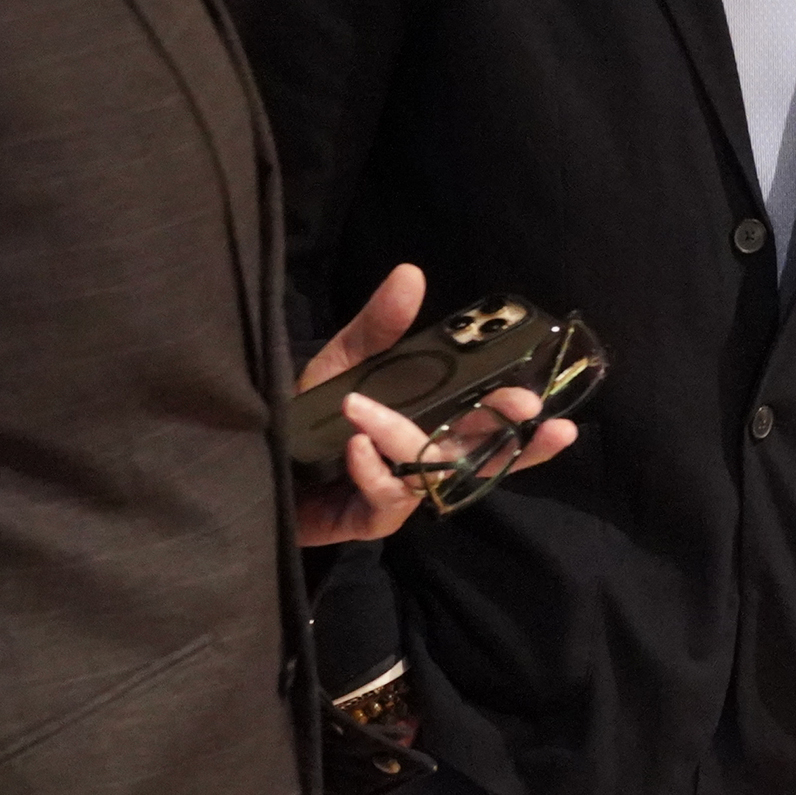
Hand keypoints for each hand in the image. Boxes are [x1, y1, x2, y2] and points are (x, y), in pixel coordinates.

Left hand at [293, 264, 577, 545]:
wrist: (255, 462)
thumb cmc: (306, 417)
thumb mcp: (343, 362)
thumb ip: (377, 327)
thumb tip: (411, 274)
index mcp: (433, 422)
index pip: (491, 423)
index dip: (521, 417)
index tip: (540, 399)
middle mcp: (427, 461)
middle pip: (487, 459)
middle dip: (513, 439)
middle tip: (525, 410)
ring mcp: (402, 493)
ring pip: (431, 475)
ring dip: (405, 440)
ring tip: (363, 412)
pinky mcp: (369, 520)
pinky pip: (387, 500)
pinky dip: (372, 470)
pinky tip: (352, 446)